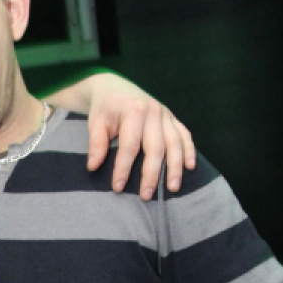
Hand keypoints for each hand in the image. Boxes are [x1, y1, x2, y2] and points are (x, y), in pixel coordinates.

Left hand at [84, 74, 195, 200]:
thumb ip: (96, 143)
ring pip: (175, 143)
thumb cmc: (104, 108)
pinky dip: (189, 151)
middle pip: (155, 147)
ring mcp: (166, 114)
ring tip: (172, 188)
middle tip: (146, 196)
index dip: (124, 168)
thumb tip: (93, 167)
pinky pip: (185, 135)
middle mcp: (153, 111)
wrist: (114, 87)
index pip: (130, 145)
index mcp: (133, 110)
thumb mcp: (96, 122)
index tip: (118, 187)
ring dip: (175, 167)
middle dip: (151, 174)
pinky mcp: (172, 117)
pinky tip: (190, 167)